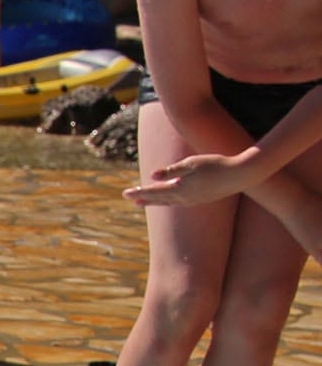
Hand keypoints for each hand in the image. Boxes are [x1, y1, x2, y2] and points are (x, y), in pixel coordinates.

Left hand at [128, 152, 254, 208]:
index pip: (154, 191)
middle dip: (143, 197)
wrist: (241, 175)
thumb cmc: (217, 164)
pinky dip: (168, 201)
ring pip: (168, 202)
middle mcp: (184, 198)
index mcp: (180, 188)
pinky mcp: (201, 199)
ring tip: (142, 201)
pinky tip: (166, 200)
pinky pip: (179, 202)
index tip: (125, 193)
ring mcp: (193, 200)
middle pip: (159, 198)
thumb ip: (172, 170)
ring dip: (154, 201)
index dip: (139, 192)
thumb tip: (152, 175)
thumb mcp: (192, 163)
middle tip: (129, 197)